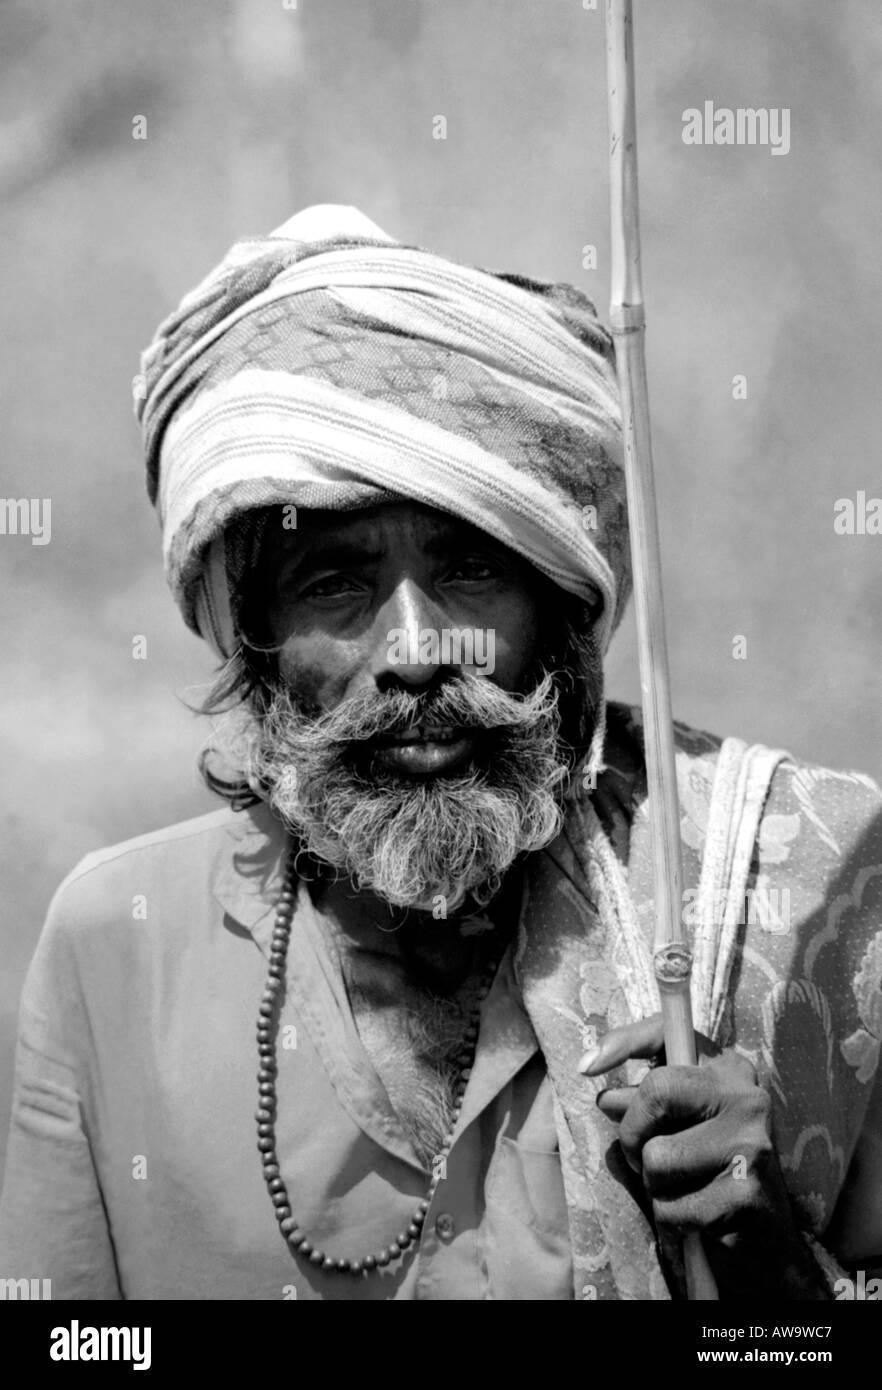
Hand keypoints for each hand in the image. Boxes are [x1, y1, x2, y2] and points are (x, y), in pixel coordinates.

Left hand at [578, 1014, 827, 1298]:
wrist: (769, 1241)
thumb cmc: (713, 1171)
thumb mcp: (682, 1123)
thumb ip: (643, 1095)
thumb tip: (595, 1077)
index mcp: (730, 1071)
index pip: (668, 1034)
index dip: (624, 1042)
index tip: (586, 1066)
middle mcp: (748, 1098)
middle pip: (656, 1092)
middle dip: (633, 1134)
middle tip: (648, 1158)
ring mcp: (752, 1145)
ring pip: (656, 1159)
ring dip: (656, 1187)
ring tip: (685, 1189)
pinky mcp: (747, 1195)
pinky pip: (670, 1208)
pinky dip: (672, 1221)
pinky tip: (700, 1218)